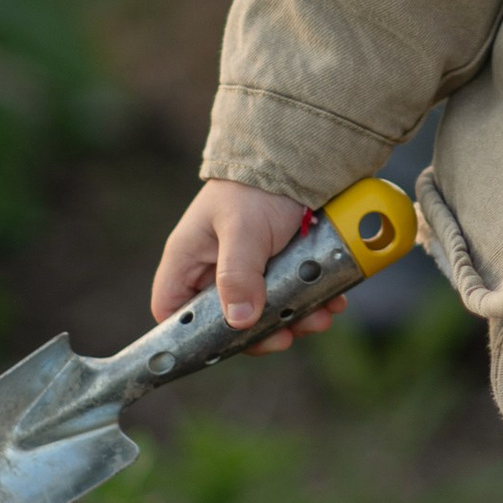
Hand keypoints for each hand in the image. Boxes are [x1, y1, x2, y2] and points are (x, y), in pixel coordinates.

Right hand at [151, 179, 347, 351]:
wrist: (300, 157)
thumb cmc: (256, 187)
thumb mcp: (244, 230)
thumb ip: (238, 275)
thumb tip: (239, 321)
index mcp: (190, 259)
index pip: (171, 309)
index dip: (188, 334)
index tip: (224, 346)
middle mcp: (215, 270)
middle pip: (225, 322)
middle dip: (260, 333)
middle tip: (287, 336)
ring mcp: (249, 270)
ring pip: (264, 314)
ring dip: (293, 320)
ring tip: (320, 316)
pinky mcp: (279, 267)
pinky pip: (291, 297)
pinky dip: (311, 303)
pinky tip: (331, 301)